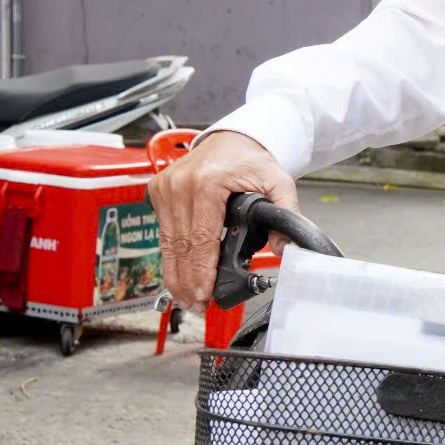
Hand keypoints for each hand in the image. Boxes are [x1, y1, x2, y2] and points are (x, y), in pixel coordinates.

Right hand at [148, 131, 298, 311]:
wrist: (230, 139)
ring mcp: (165, 188)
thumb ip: (286, 213)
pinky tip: (178, 276)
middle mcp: (179, 185)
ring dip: (176, 274)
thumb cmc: (250, 159)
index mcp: (205, 183)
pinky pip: (164, 232)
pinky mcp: (158, 192)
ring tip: (186, 298)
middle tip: (196, 305)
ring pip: (168, 243)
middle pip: (181, 246)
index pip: (201, 238)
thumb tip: (283, 247)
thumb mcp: (278, 180)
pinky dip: (171, 257)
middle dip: (187, 281)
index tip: (204, 294)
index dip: (201, 271)